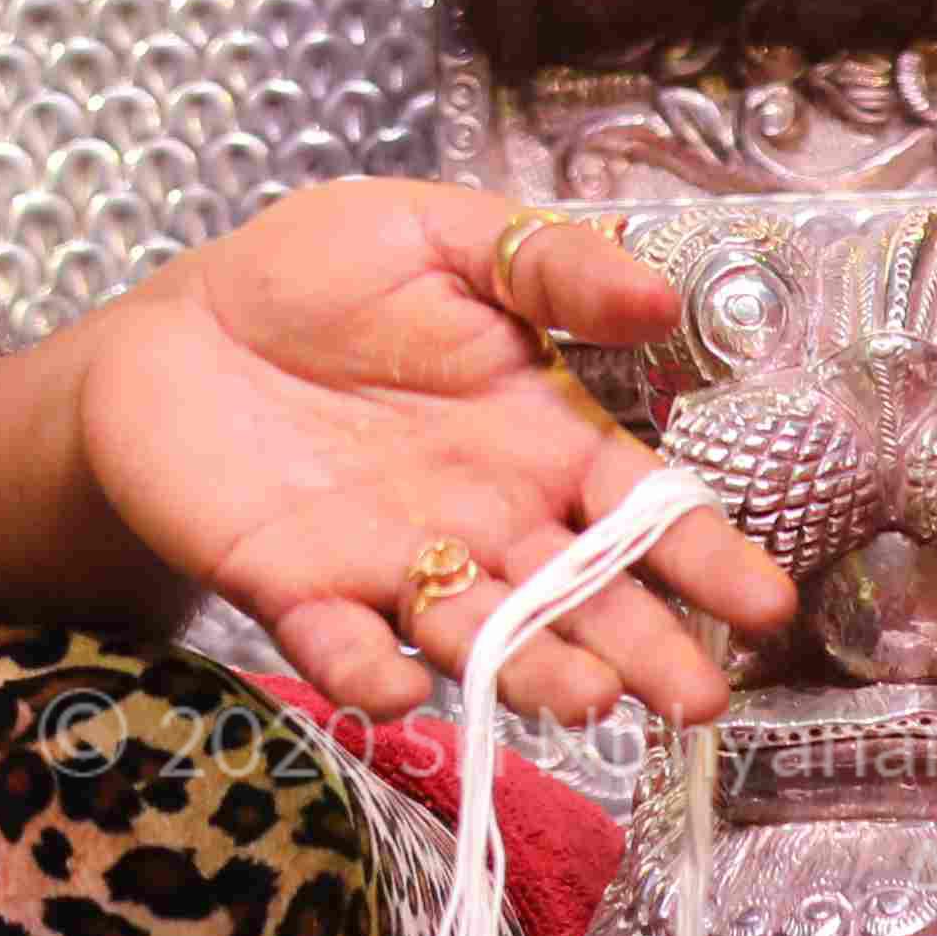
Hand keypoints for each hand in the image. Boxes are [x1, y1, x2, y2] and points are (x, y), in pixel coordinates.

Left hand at [61, 179, 792, 732]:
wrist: (174, 328)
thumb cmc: (314, 278)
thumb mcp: (436, 236)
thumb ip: (543, 264)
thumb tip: (659, 292)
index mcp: (537, 438)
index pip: (640, 510)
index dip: (703, 557)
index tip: (761, 605)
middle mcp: (486, 520)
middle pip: (580, 597)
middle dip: (641, 647)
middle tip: (694, 699)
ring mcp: (395, 563)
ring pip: (481, 636)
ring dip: (533, 673)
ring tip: (585, 698)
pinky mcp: (297, 589)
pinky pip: (339, 644)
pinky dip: (366, 671)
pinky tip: (393, 683)